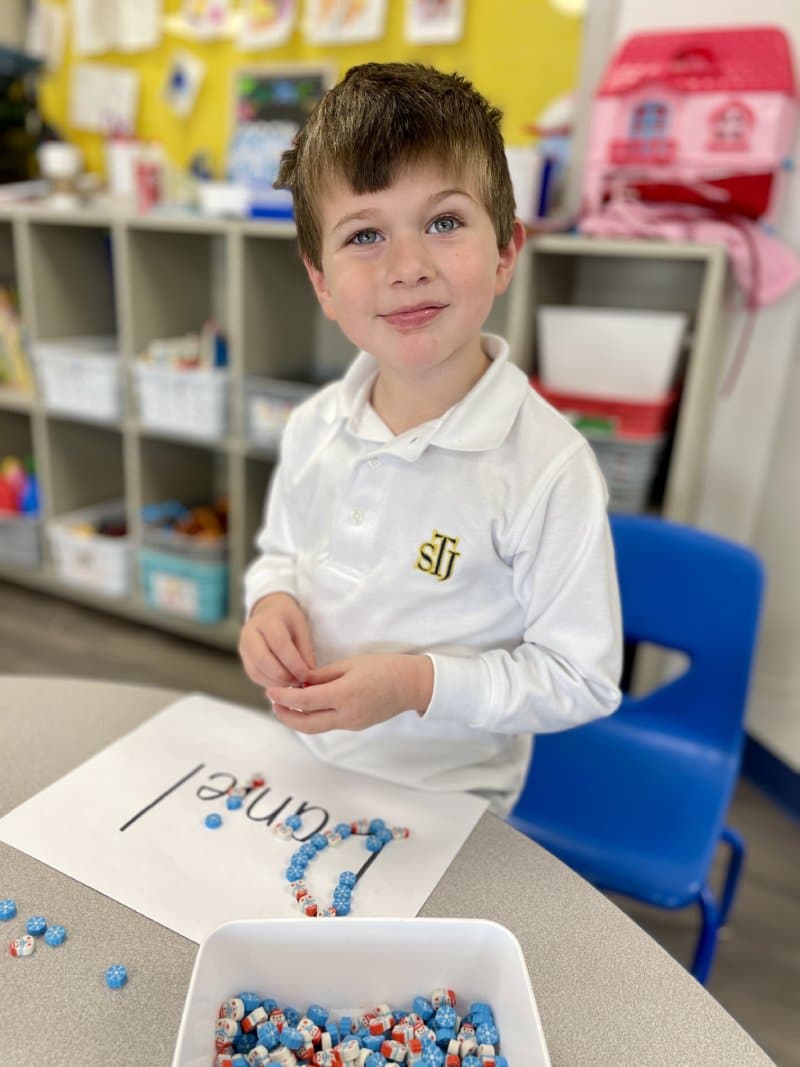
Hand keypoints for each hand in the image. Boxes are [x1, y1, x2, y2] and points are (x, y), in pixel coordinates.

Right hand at [238, 593, 315, 699]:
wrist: (269, 612)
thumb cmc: (289, 621)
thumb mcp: (302, 629)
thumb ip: (306, 652)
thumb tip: (309, 677)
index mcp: (268, 620)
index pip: (280, 644)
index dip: (293, 663)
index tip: (306, 675)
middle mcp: (250, 633)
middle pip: (263, 659)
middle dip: (283, 675)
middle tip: (299, 682)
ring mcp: (243, 647)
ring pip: (256, 671)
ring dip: (276, 682)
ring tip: (293, 684)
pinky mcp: (244, 659)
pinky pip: (254, 676)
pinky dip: (270, 683)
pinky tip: (283, 683)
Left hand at [266, 653, 433, 734]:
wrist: (412, 685)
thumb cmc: (384, 667)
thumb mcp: (351, 664)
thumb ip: (323, 675)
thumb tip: (300, 681)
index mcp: (344, 695)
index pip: (304, 701)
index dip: (283, 697)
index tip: (270, 690)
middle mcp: (346, 715)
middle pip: (306, 724)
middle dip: (285, 716)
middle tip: (273, 703)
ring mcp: (351, 724)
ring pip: (316, 727)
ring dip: (298, 719)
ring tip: (287, 705)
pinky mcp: (356, 726)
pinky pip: (329, 724)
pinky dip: (314, 717)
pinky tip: (310, 704)